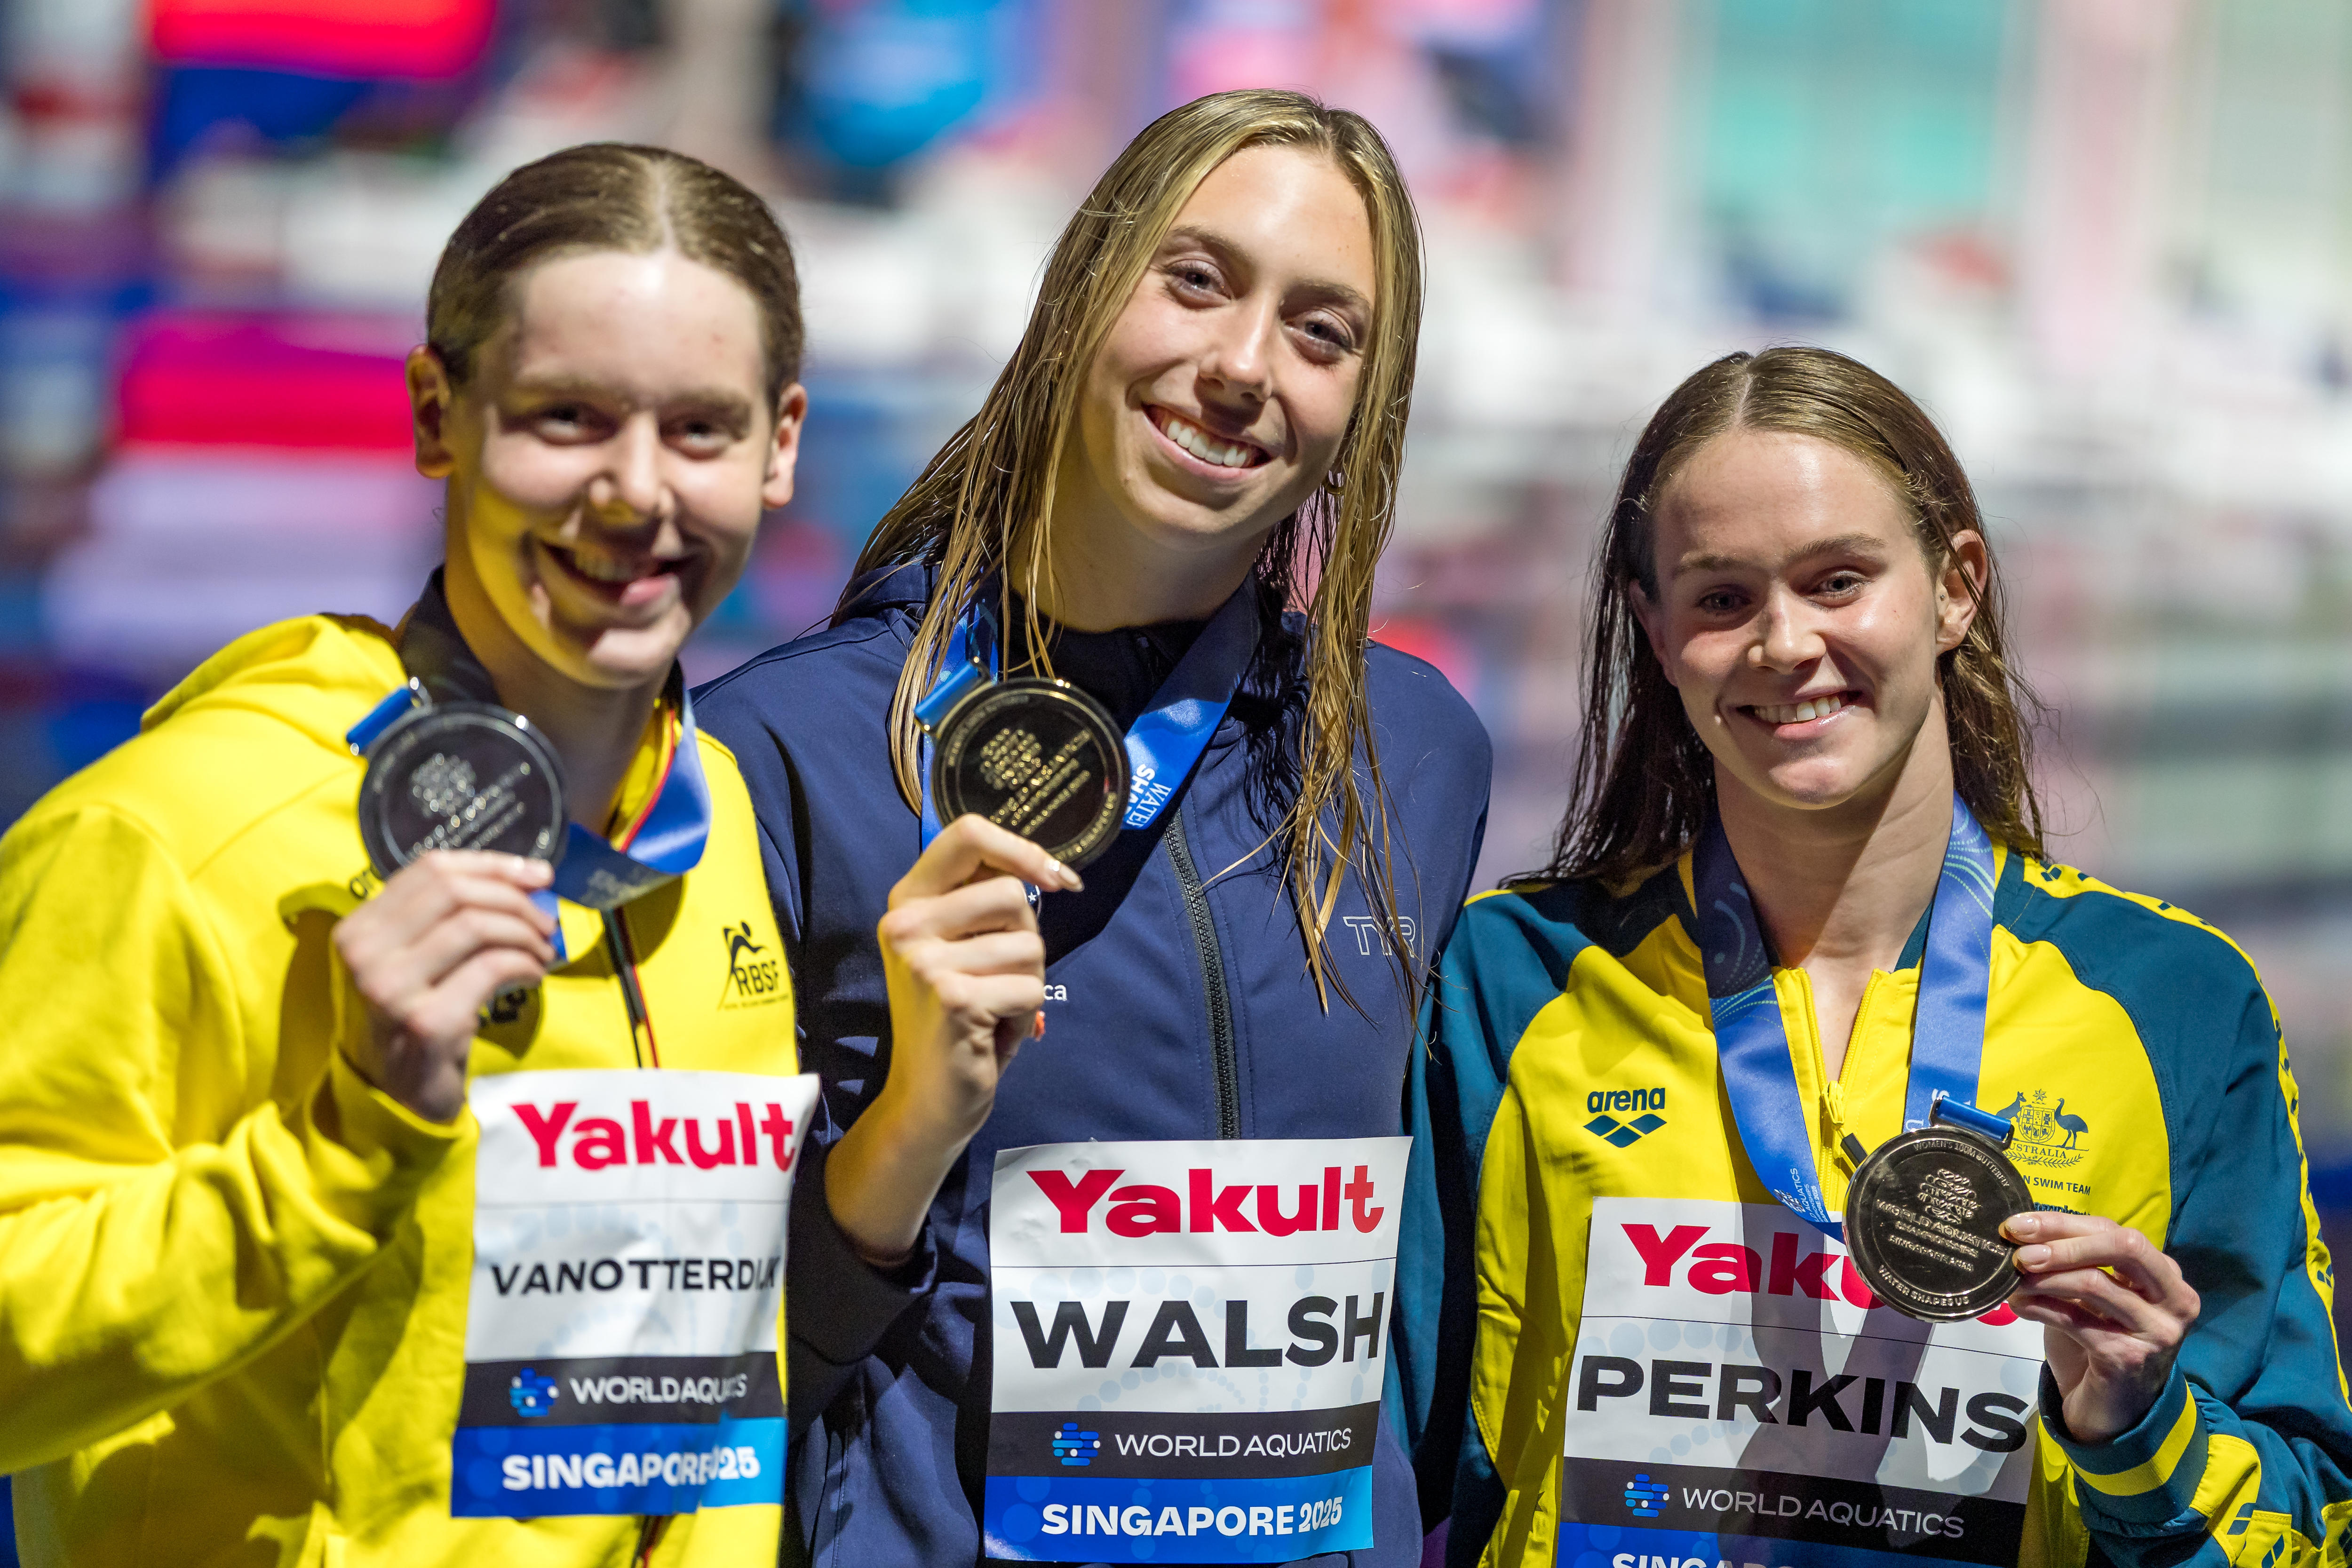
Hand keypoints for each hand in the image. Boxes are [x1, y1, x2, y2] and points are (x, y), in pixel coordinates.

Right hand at [331, 851, 556, 1122]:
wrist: (394, 1097)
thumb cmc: (409, 1019)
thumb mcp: (411, 961)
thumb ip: (446, 919)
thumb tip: (524, 877)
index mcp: (358, 928)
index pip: (431, 869)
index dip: (493, 864)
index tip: (538, 875)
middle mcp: (365, 953)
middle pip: (456, 892)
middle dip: (515, 899)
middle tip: (545, 921)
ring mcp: (392, 988)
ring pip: (476, 925)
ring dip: (524, 933)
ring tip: (542, 951)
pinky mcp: (427, 1021)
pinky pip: (492, 968)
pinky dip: (524, 964)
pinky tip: (533, 976)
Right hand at [827, 816, 1075, 1265]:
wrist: (927, 1099)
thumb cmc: (958, 1020)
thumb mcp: (960, 948)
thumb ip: (985, 905)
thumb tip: (1054, 874)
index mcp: (907, 900)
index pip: (966, 834)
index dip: (1022, 849)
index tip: (1057, 880)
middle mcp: (906, 923)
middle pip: (1013, 894)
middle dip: (1028, 940)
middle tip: (999, 981)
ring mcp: (924, 960)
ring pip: (1030, 945)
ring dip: (1028, 983)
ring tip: (992, 1011)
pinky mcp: (953, 998)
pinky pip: (1033, 988)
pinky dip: (1026, 1016)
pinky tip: (992, 1034)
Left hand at [2004, 1210, 2199, 1443]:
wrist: (2115, 1409)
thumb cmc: (2102, 1340)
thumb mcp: (2094, 1296)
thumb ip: (2075, 1264)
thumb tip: (2024, 1234)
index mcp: (2165, 1274)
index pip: (2115, 1231)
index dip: (2064, 1223)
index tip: (2018, 1224)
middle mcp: (2173, 1299)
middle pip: (2122, 1247)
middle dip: (2063, 1242)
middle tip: (2020, 1251)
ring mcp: (2156, 1330)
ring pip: (2096, 1284)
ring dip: (2045, 1277)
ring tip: (2013, 1280)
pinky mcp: (2128, 1357)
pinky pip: (2077, 1321)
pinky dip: (2041, 1308)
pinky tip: (2019, 1305)